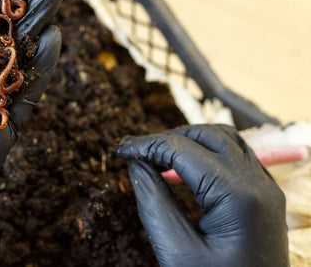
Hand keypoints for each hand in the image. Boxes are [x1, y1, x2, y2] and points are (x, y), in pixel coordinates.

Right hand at [115, 124, 287, 266]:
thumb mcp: (177, 251)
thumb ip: (154, 203)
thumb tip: (135, 165)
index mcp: (237, 196)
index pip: (183, 150)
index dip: (146, 145)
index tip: (119, 150)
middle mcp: (258, 185)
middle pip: (208, 135)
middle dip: (167, 138)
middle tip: (135, 152)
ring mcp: (266, 189)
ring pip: (225, 140)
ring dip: (189, 142)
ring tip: (156, 157)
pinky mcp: (264, 197)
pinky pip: (237, 158)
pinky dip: (207, 153)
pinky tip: (183, 170)